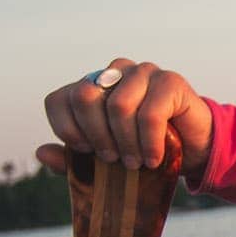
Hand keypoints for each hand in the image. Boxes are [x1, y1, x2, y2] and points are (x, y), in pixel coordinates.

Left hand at [38, 59, 213, 177]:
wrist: (195, 149)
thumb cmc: (145, 151)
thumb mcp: (106, 159)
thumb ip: (72, 157)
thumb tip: (40, 152)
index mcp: (93, 86)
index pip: (59, 100)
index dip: (66, 129)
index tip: (85, 152)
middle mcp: (114, 72)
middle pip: (84, 97)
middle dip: (96, 136)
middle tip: (112, 159)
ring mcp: (143, 72)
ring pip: (118, 106)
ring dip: (126, 143)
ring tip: (135, 164)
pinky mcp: (170, 81)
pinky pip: (150, 114)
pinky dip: (149, 143)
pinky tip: (153, 160)